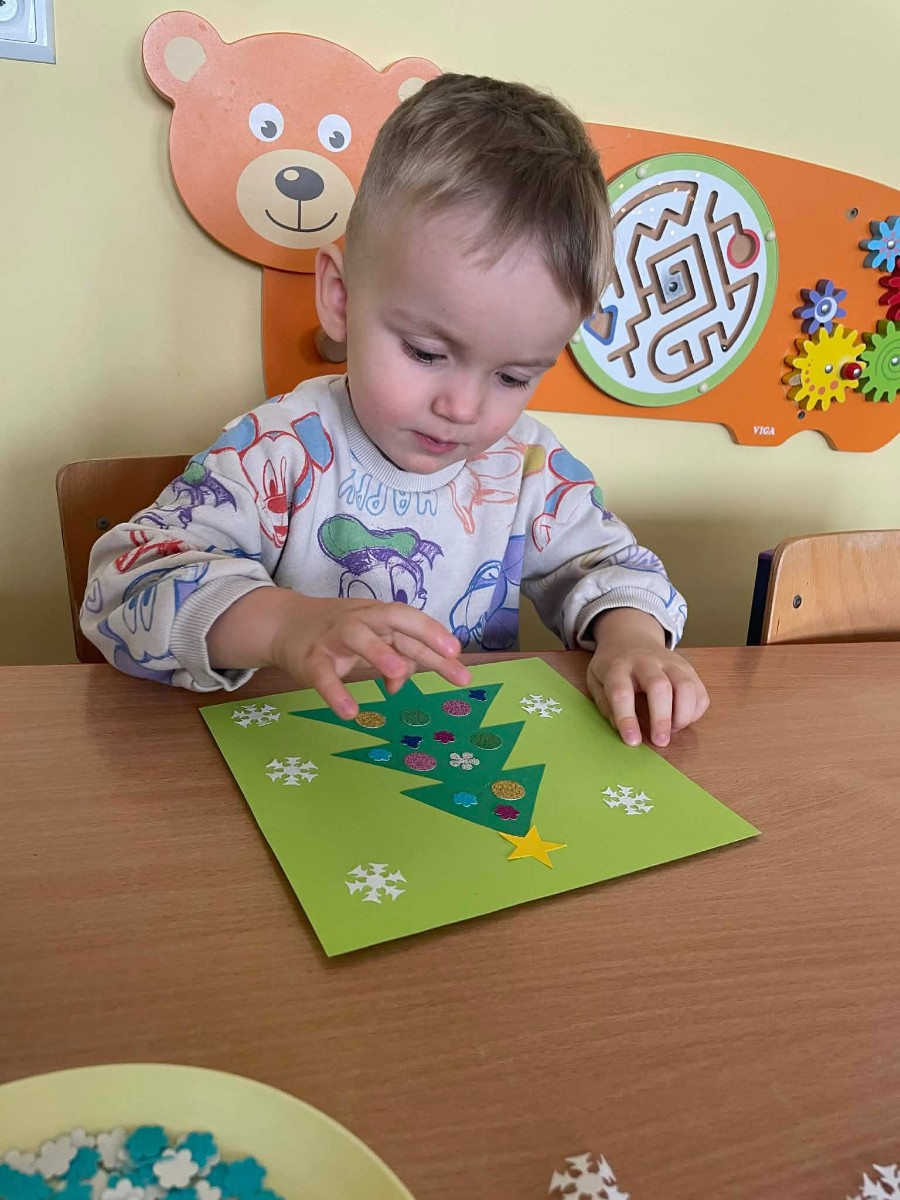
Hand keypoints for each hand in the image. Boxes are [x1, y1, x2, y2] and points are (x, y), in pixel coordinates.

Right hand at [209, 588, 469, 717]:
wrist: (284, 624)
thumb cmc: (339, 633)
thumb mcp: (371, 641)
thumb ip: (395, 659)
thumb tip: (403, 684)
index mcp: (379, 616)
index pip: (412, 623)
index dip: (435, 635)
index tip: (458, 653)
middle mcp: (361, 620)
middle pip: (395, 618)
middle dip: (424, 633)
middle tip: (450, 654)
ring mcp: (335, 637)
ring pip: (359, 637)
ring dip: (379, 653)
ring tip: (398, 676)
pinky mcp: (311, 658)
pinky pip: (324, 675)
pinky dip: (336, 692)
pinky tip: (350, 711)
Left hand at [586, 608, 708, 746]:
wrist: (631, 635)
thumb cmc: (613, 665)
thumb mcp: (596, 680)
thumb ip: (606, 705)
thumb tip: (623, 730)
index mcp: (617, 667)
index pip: (621, 692)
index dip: (627, 719)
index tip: (632, 741)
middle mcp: (645, 662)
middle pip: (659, 686)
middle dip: (662, 718)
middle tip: (660, 741)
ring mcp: (670, 662)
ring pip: (686, 686)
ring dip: (683, 714)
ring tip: (673, 730)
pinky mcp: (688, 667)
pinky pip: (699, 690)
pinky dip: (695, 711)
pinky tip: (682, 719)